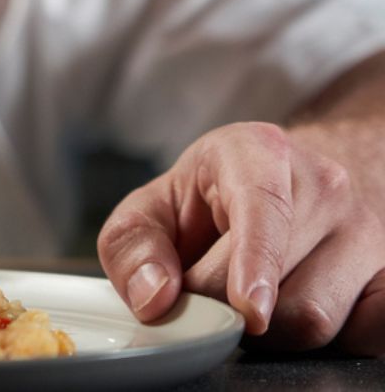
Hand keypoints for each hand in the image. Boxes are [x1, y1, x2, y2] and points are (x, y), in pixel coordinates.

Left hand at [97, 121, 384, 353]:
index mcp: (258, 153)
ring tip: (254, 294)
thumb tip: (155, 296)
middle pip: (280, 284)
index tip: (249, 307)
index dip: (255, 261)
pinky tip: (299, 303)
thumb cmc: (215, 195)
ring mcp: (367, 230)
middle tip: (209, 291)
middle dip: (228, 307)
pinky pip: (366, 334)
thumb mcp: (156, 204)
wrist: (293, 181)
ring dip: (273, 329)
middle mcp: (325, 185)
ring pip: (320, 318)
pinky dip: (328, 339)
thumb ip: (132, 246)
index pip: (264, 207)